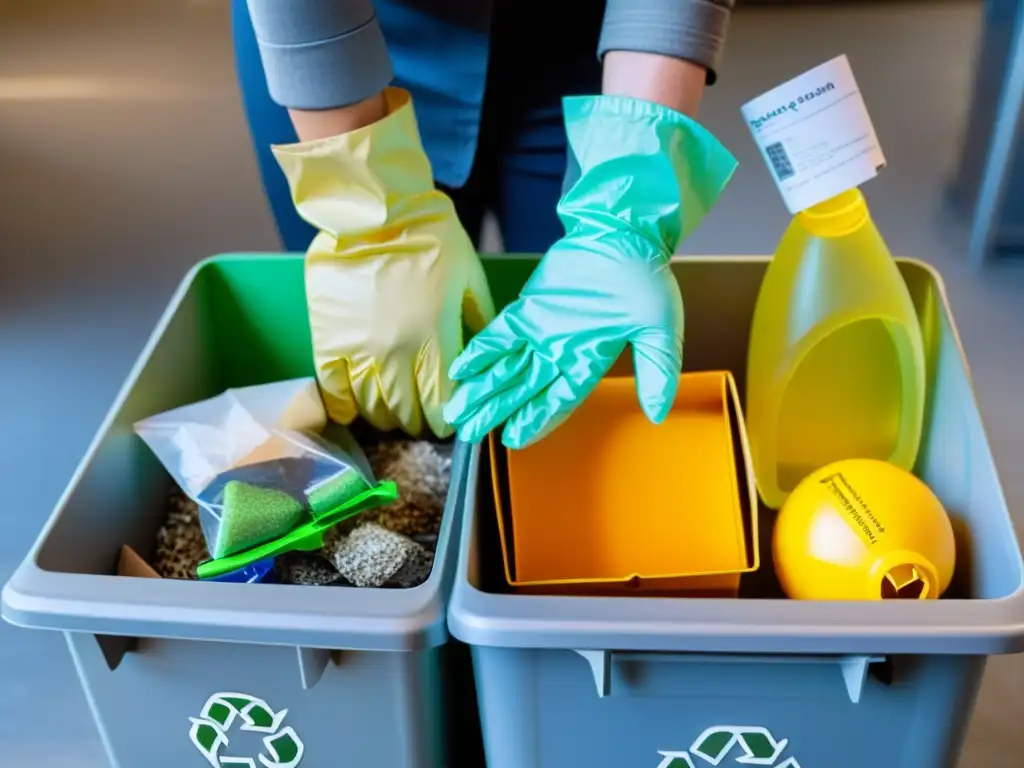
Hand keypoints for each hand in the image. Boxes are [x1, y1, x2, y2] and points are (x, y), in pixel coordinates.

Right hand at [273, 88, 494, 436]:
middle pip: (408, 414)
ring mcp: (358, 349)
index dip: (448, 419)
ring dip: (389, 418)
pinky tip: (357, 408)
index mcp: (436, 337)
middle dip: (420, 421)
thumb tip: (486, 361)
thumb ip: (480, 324)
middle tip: (424, 413)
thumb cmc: (430, 238)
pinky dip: (346, 409)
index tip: (449, 416)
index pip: (443, 405)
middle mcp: (397, 352)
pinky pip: (335, 393)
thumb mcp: (470, 278)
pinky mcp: (327, 342)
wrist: (374, 208)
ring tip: (396, 409)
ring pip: (374, 409)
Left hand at [443, 228, 683, 447]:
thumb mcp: (659, 329)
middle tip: (468, 433)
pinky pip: (499, 334)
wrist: (626, 233)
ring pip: (505, 367)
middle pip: (522, 390)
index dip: (535, 420)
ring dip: (482, 389)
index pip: (558, 400)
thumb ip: (657, 372)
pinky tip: (461, 369)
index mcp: (590, 360)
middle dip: (496, 412)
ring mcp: (542, 328)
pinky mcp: (528, 306)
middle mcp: (561, 350)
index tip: (513, 439)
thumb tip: (658, 414)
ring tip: (457, 412)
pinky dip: (480, 351)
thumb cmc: (646, 278)